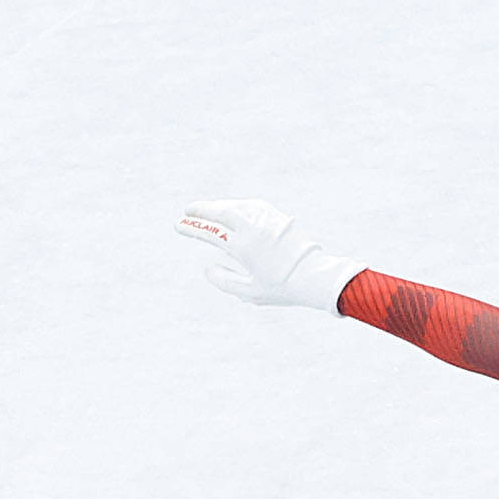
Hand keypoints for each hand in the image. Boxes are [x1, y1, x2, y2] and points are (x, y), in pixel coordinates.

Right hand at [179, 200, 354, 312]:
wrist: (319, 278)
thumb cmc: (284, 289)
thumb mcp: (249, 293)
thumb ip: (224, 280)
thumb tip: (207, 266)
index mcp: (243, 247)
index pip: (211, 232)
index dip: (192, 228)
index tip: (179, 225)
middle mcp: (254, 229)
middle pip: (221, 211)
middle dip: (202, 209)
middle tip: (189, 210)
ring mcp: (269, 221)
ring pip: (238, 206)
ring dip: (220, 205)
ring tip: (208, 210)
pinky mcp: (282, 218)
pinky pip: (255, 206)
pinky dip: (239, 205)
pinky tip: (234, 209)